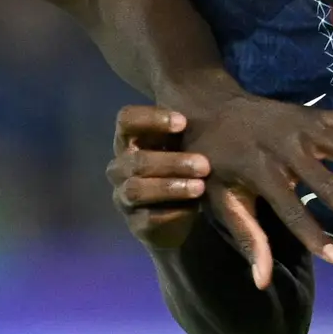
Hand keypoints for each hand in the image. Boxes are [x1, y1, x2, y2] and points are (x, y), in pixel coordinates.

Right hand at [109, 106, 220, 254]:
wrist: (180, 216)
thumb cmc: (181, 170)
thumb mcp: (183, 147)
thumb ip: (186, 131)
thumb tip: (212, 108)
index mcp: (129, 141)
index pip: (126, 120)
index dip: (151, 119)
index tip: (183, 122)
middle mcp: (119, 168)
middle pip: (135, 160)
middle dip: (172, 161)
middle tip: (204, 165)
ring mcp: (123, 197)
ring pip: (137, 189)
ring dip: (170, 187)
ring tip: (200, 187)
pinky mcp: (135, 224)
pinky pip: (148, 218)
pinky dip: (172, 213)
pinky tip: (193, 209)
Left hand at [145, 88, 332, 286]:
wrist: (211, 108)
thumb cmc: (216, 163)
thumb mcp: (222, 199)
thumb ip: (247, 236)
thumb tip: (261, 281)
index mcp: (260, 172)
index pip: (291, 212)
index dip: (315, 237)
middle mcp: (284, 148)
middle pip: (325, 183)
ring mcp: (300, 126)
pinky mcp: (310, 113)